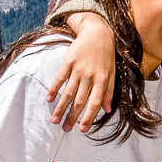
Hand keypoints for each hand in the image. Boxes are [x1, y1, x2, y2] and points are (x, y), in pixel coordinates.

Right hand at [46, 13, 115, 131]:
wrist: (97, 32)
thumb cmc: (106, 54)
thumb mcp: (112, 72)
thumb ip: (109, 91)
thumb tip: (108, 109)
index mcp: (102, 80)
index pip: (94, 103)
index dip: (88, 117)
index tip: (82, 129)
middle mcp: (90, 76)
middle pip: (79, 101)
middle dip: (72, 117)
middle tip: (65, 129)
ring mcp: (78, 69)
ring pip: (68, 92)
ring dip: (60, 107)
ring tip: (54, 119)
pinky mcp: (68, 61)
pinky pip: (60, 78)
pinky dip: (53, 89)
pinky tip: (48, 99)